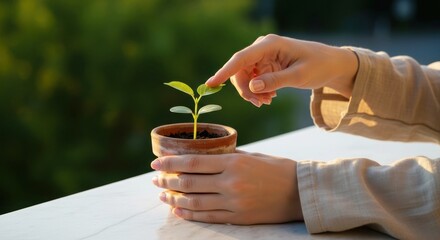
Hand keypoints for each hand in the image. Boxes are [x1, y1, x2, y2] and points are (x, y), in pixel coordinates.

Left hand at [151, 151, 302, 224]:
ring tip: (162, 195)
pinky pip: (207, 217)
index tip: (156, 163)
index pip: (193, 162)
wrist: (300, 192)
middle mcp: (230, 183)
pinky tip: (178, 210)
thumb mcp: (251, 156)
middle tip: (154, 180)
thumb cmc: (276, 169)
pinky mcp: (237, 217)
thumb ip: (226, 158)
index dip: (171, 163)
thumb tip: (201, 159)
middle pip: (189, 182)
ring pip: (195, 201)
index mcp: (233, 163)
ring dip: (174, 198)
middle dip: (168, 181)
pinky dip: (189, 214)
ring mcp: (233, 202)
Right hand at [205, 34, 358, 106]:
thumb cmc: (318, 65)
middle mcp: (262, 48)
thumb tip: (251, 87)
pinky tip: (270, 97)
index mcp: (270, 44)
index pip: (241, 58)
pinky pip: (252, 80)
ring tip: (267, 102)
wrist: (330, 64)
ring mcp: (262, 56)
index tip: (209, 84)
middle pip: (239, 71)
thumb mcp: (299, 76)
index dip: (224, 72)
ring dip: (252, 92)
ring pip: (244, 77)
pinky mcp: (264, 65)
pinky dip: (257, 91)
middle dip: (245, 90)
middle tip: (260, 104)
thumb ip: (275, 81)